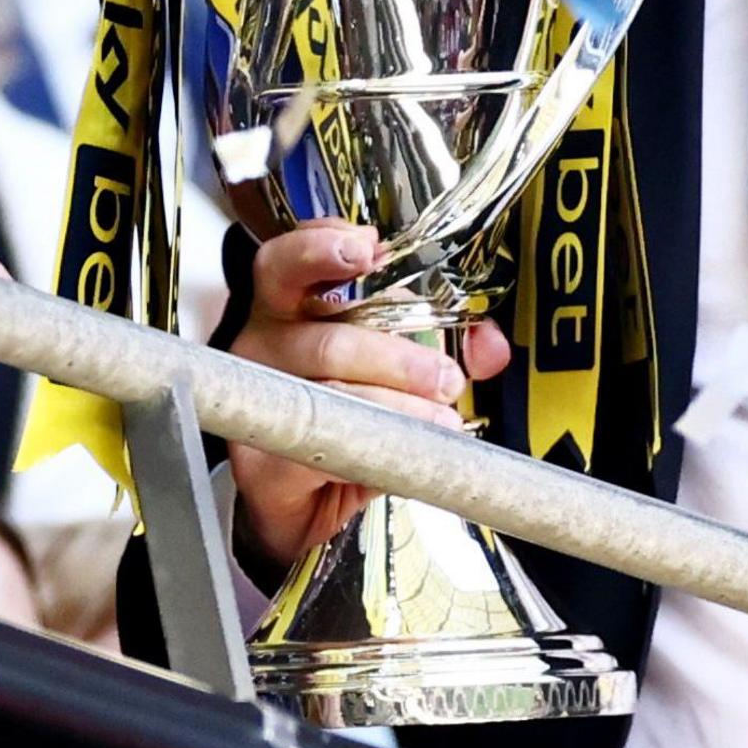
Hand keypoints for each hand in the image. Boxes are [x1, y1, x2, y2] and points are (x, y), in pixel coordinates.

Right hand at [226, 221, 508, 560]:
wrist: (299, 500)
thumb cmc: (341, 412)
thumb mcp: (395, 369)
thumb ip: (442, 346)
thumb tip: (489, 345)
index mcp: (288, 309)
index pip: (286, 262)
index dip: (320, 247)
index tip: (367, 248)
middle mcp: (263, 346)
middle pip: (329, 338)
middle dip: (400, 356)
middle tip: (447, 379)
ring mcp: (259, 402)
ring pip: (333, 391)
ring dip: (399, 404)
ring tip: (442, 419)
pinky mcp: (263, 459)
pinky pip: (327, 443)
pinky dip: (377, 444)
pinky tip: (407, 451)